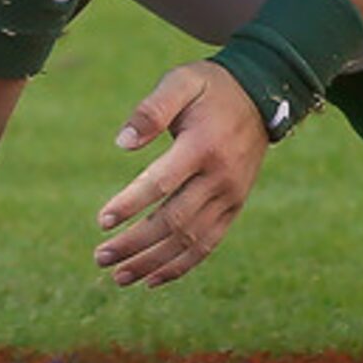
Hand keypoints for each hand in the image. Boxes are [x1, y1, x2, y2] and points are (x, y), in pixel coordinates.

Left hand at [95, 62, 271, 286]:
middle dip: (135, 244)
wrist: (262, 96)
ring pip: (190, 240)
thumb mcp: (181, 82)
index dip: (131, 204)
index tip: (102, 221)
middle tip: (100, 257)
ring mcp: (231, 196)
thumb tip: (122, 143)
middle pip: (174, 221)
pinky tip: (152, 279)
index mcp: (203, 146)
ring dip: (153, 262)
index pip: (162, 183)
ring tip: (119, 277)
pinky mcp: (235, 206)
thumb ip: (151, 110)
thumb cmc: (211, 88)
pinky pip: (208, 244)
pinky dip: (181, 265)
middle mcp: (220, 177)